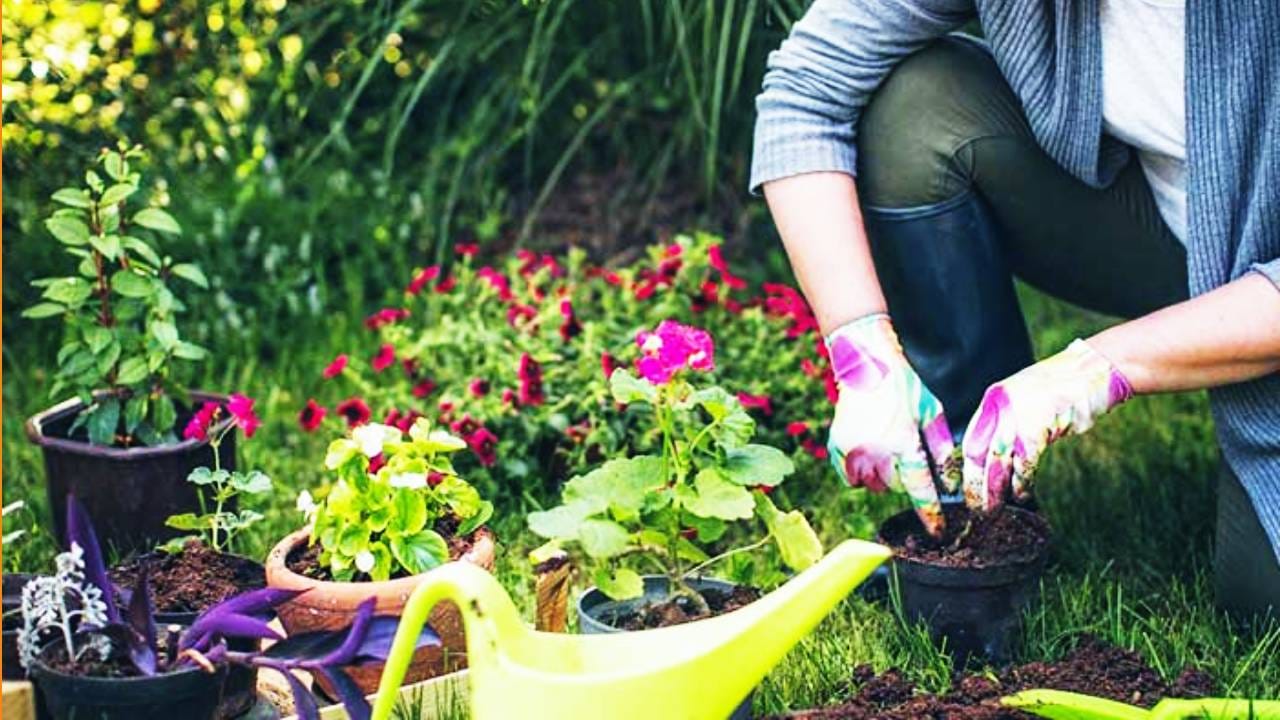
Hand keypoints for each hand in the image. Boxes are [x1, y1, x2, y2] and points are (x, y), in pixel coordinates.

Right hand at [826, 314, 958, 536]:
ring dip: (883, 475)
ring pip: (873, 484)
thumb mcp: (932, 413)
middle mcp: (877, 449)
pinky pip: (852, 477)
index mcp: (905, 441)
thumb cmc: (905, 386)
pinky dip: (860, 472)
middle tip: (904, 454)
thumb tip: (950, 483)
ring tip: (886, 450)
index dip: (930, 513)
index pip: (920, 488)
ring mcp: (853, 449)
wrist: (865, 363)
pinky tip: (867, 452)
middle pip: (896, 487)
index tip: (937, 531)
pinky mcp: (837, 446)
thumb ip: (941, 449)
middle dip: (904, 477)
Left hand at [962, 339, 1133, 509]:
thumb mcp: (1024, 398)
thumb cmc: (1062, 389)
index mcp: (993, 399)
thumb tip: (994, 455)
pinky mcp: (1038, 427)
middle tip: (976, 509)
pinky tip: (1022, 496)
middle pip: (977, 455)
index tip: (965, 489)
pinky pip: (1024, 464)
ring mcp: (1017, 416)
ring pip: (997, 463)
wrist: (1094, 370)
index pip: (970, 440)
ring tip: (994, 510)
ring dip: (995, 491)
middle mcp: (1000, 407)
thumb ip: (1007, 420)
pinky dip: (1021, 484)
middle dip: (975, 486)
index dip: (965, 468)